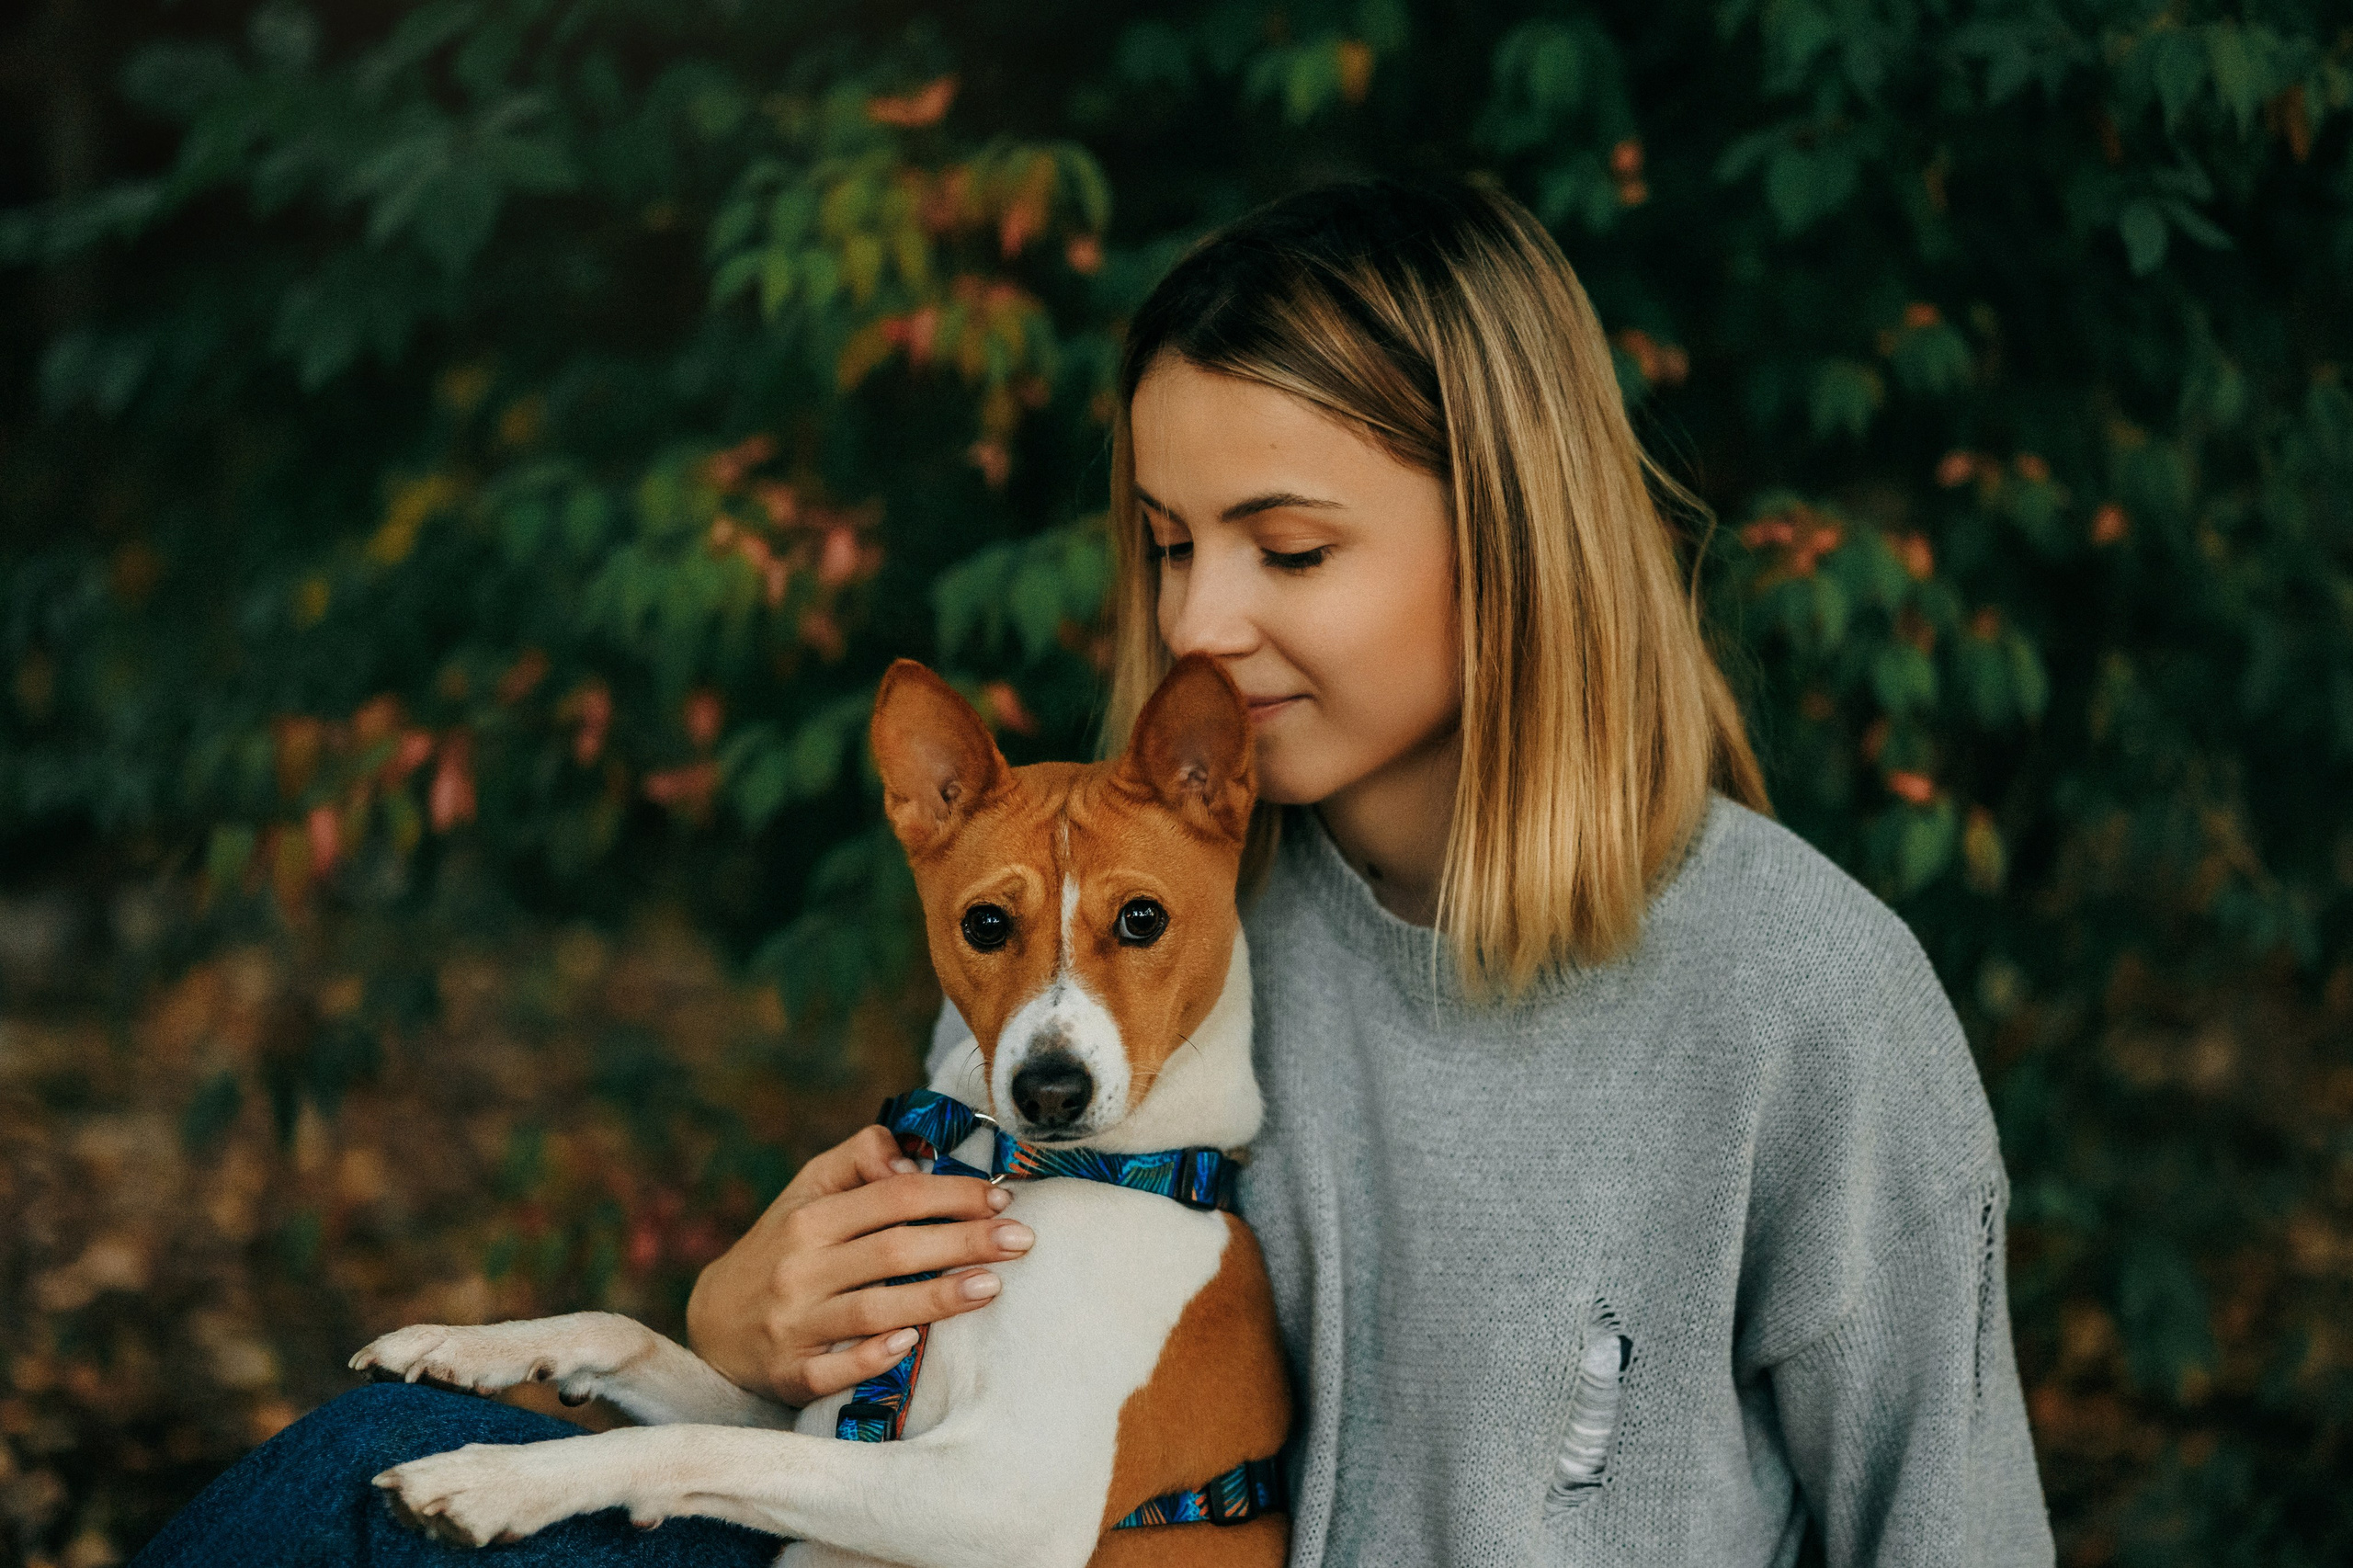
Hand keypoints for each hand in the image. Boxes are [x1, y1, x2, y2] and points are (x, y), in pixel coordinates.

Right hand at [685, 1123, 1033, 1407]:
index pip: (893, 1196)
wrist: (715, 1324)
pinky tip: (913, 1343)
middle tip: (1022, 1240)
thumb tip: (913, 1158)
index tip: (1000, 1200)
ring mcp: (795, 1325)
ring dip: (937, 1297)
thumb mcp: (807, 1191)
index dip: (951, 1194)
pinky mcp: (793, 1375)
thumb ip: (858, 1159)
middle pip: (893, 1250)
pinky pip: (838, 1369)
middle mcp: (801, 1269)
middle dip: (963, 1241)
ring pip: (874, 1309)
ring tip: (992, 1286)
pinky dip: (874, 1357)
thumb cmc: (782, 1247)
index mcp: (810, 1218)